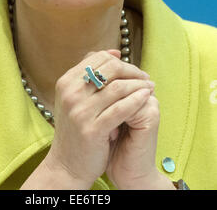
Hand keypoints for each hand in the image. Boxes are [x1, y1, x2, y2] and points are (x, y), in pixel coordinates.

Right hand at [44, 49, 153, 188]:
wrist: (66, 165)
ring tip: (150, 87)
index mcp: (66, 82)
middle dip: (132, 70)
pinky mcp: (92, 129)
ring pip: (117, 88)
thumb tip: (114, 52)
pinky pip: (121, 108)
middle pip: (109, 69)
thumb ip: (91, 74)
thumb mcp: (76, 97)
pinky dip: (137, 100)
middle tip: (146, 77)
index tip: (134, 69)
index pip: (98, 58)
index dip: (120, 60)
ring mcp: (80, 111)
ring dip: (139, 85)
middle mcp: (70, 93)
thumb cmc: (76, 128)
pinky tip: (146, 98)